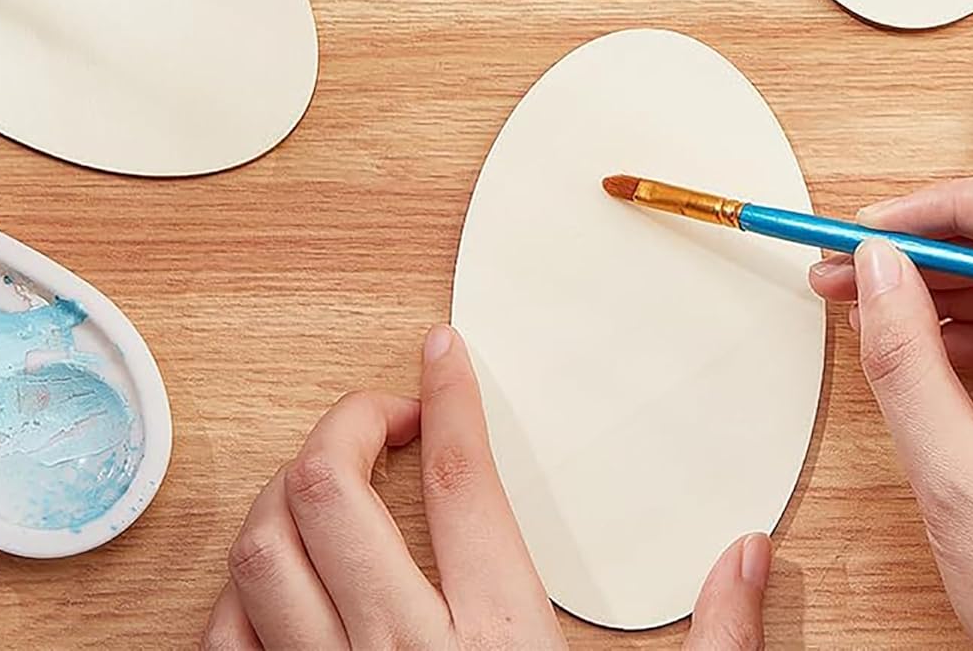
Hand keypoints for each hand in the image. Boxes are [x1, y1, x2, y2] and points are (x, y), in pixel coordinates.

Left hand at [203, 324, 771, 648]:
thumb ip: (717, 643)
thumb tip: (745, 554)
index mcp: (500, 649)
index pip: (465, 481)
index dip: (453, 397)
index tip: (444, 353)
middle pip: (331, 493)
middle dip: (349, 424)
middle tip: (389, 417)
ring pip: (263, 556)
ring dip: (287, 497)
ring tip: (334, 487)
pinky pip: (227, 643)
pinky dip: (243, 594)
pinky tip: (283, 586)